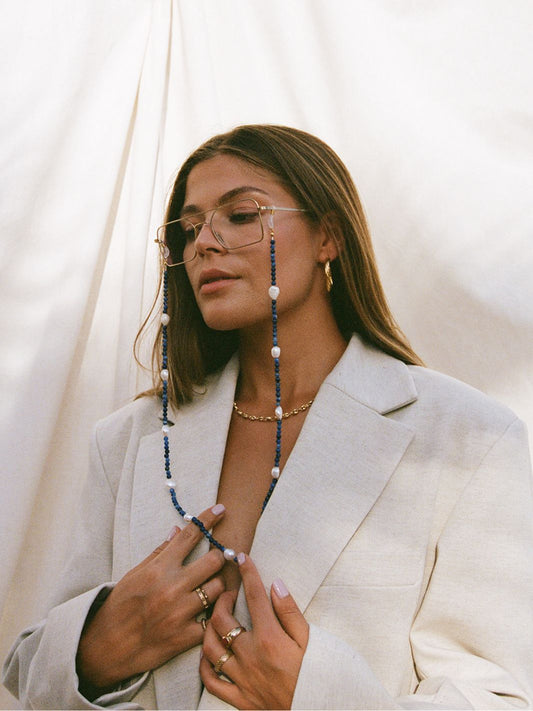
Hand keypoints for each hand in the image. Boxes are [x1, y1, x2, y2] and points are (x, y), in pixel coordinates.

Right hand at [77, 504, 226, 691]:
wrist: (106, 647)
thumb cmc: (120, 606)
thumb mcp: (135, 574)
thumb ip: (159, 552)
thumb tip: (177, 530)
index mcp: (159, 569)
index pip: (190, 535)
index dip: (209, 519)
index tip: (221, 509)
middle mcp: (172, 588)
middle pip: (214, 560)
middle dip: (219, 557)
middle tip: (217, 559)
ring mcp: (180, 613)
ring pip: (219, 588)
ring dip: (217, 586)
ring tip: (210, 587)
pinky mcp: (185, 638)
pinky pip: (213, 620)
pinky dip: (213, 615)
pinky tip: (208, 613)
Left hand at [200, 554, 308, 709]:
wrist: (321, 708)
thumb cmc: (319, 672)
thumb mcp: (311, 638)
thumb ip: (290, 611)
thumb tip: (275, 584)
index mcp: (270, 639)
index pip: (255, 597)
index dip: (248, 573)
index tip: (241, 557)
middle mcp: (252, 657)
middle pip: (222, 621)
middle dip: (222, 599)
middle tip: (230, 594)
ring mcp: (243, 679)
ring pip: (210, 649)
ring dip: (209, 629)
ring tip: (217, 619)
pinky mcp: (240, 699)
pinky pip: (212, 682)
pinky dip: (205, 665)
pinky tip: (209, 653)